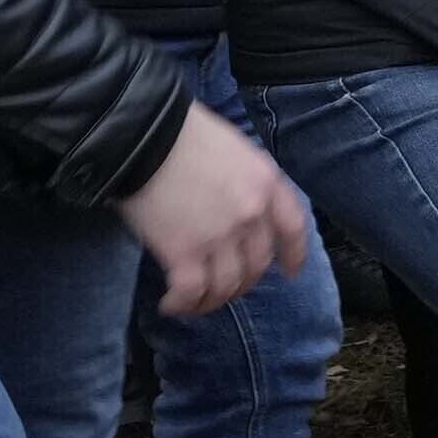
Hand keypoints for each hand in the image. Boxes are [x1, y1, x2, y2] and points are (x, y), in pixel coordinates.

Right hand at [120, 98, 311, 318]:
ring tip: (193, 302)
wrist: (144, 134)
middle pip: (257, 265)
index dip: (292, 255)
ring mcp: (220, 236)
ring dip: (211, 301)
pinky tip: (170, 304)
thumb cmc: (182, 133)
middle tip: (223, 288)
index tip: (288, 273)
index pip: (293, 229)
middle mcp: (252, 214)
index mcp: (267, 184)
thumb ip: (246, 182)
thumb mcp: (234, 149)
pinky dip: (182, 304)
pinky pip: (191, 291)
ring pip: (226, 286)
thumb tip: (237, 211)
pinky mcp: (184, 252)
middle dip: (242, 283)